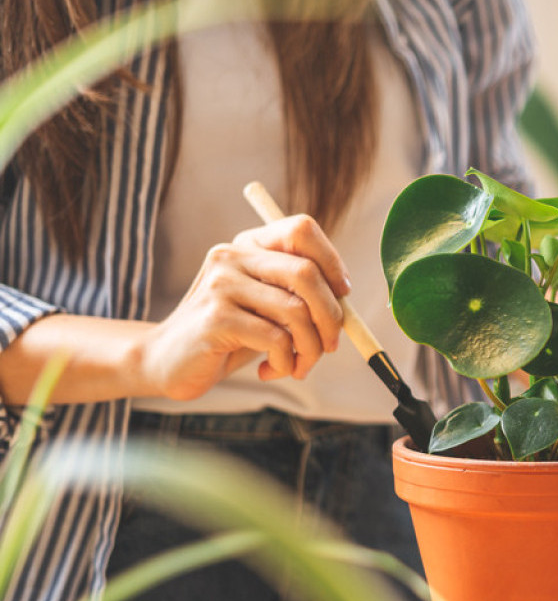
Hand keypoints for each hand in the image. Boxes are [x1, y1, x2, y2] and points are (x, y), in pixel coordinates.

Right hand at [140, 215, 349, 400]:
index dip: (332, 262)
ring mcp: (221, 285)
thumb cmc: (231, 336)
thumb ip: (302, 296)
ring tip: (298, 366)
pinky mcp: (216, 318)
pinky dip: (286, 362)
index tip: (342, 295)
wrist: (168, 362)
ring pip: (296, 312)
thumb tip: (346, 300)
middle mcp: (232, 256)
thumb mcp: (268, 309)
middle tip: (329, 346)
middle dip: (331, 316)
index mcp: (249, 245)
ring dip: (310, 349)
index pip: (301, 230)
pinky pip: (277, 340)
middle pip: (306, 273)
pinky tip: (270, 371)